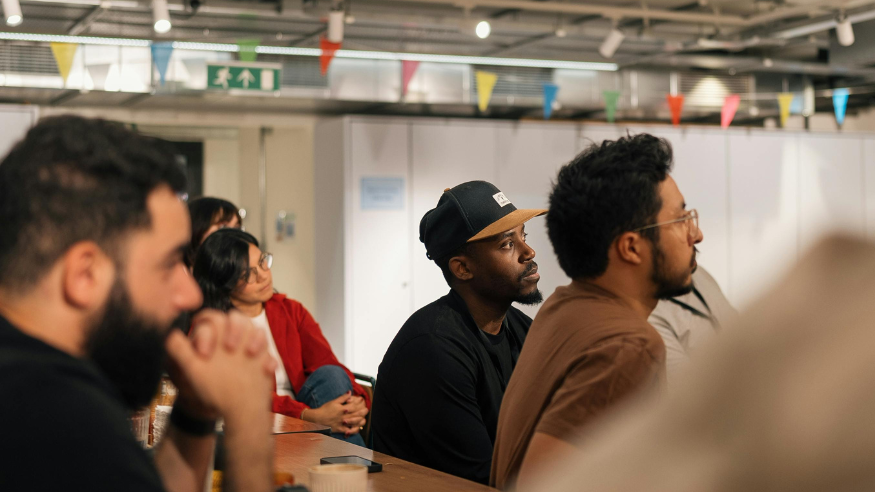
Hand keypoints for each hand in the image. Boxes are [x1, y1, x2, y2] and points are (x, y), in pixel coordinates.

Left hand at [166, 310, 275, 425]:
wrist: (227, 410)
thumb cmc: (205, 390)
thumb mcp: (189, 371)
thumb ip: (178, 351)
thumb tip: (167, 332)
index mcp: (209, 336)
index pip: (208, 319)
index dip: (206, 332)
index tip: (204, 353)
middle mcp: (228, 336)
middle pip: (233, 318)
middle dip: (233, 329)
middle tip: (230, 348)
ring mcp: (245, 344)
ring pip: (253, 328)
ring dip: (253, 337)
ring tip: (251, 353)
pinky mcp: (260, 355)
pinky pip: (267, 348)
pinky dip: (267, 356)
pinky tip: (264, 368)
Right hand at [302, 392, 368, 435]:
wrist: (316, 419)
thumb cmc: (324, 409)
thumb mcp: (333, 401)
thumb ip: (343, 397)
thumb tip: (350, 392)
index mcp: (342, 409)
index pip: (353, 405)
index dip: (358, 402)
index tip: (362, 400)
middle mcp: (343, 416)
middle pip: (355, 414)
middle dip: (362, 412)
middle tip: (366, 409)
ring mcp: (341, 423)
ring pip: (353, 422)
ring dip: (360, 420)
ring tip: (364, 418)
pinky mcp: (339, 429)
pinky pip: (348, 431)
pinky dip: (352, 430)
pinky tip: (357, 428)